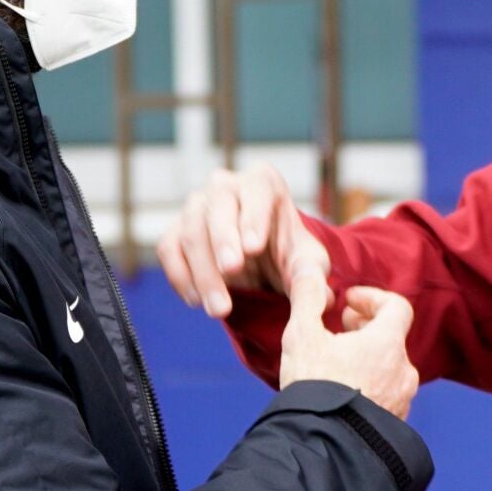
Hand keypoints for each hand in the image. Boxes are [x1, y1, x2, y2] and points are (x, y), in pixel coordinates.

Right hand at [158, 165, 329, 318]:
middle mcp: (225, 186)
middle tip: (232, 270)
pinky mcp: (175, 232)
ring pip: (190, 231)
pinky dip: (180, 277)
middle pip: (217, 204)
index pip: (257, 189)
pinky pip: (169, 250)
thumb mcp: (308, 263)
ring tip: (221, 309)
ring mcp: (196, 207)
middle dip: (223, 240)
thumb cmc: (288, 255)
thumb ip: (312, 275)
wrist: (263, 267)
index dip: (253, 216)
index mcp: (263, 182)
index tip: (253, 247)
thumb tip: (322, 296)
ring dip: (204, 272)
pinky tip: (197, 301)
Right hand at [279, 278, 419, 419]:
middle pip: (392, 336)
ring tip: (339, 361)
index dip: (373, 297)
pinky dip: (371, 383)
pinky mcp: (396, 423)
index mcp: (387, 343)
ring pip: (390, 367)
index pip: (397, 306)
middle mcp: (404, 370)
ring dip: (369, 356)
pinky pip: (388, 394)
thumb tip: (311, 273)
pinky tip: (345, 391)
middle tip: (341, 327)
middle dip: (367, 326)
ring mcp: (403, 399)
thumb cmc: (313, 386)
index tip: (348, 302)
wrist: (323, 446)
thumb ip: (308, 298)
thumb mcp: (302, 335)